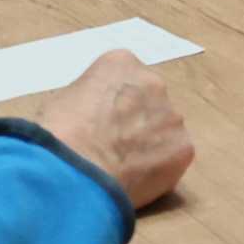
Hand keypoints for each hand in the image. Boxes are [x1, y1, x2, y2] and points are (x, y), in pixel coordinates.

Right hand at [32, 51, 195, 210]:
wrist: (75, 172)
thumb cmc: (58, 134)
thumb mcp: (64, 100)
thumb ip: (90, 98)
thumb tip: (95, 116)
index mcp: (120, 62)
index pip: (123, 77)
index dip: (112, 102)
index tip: (102, 121)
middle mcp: (153, 81)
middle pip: (149, 99)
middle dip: (137, 119)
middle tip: (117, 144)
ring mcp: (172, 115)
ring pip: (164, 129)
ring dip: (150, 143)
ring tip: (126, 166)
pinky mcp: (184, 147)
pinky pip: (173, 157)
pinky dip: (160, 168)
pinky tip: (138, 180)